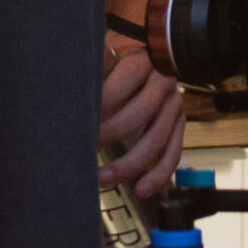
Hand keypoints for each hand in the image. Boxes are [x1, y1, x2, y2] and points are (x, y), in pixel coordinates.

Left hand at [99, 37, 185, 197]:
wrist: (141, 66)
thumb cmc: (113, 64)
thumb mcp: (101, 57)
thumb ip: (93, 66)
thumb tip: (71, 78)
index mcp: (144, 59)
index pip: (129, 75)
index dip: (106, 97)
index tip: (83, 117)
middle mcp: (164, 81)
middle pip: (145, 109)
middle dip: (113, 131)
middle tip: (86, 147)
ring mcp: (173, 105)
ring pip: (158, 137)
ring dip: (131, 162)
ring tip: (104, 178)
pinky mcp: (177, 125)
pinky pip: (173, 152)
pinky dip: (158, 174)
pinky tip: (141, 189)